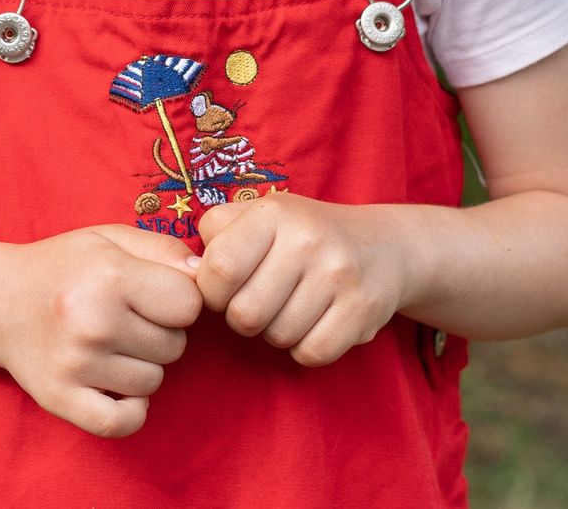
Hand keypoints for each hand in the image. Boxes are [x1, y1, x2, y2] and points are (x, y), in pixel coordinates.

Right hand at [0, 225, 203, 437]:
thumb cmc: (64, 267)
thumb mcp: (110, 238)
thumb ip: (164, 250)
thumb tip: (205, 276)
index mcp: (110, 276)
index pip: (189, 305)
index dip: (178, 299)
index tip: (155, 294)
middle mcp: (93, 321)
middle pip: (175, 346)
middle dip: (159, 332)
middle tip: (126, 318)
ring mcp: (76, 365)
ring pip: (153, 382)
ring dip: (142, 366)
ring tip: (112, 343)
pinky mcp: (61, 399)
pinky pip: (124, 423)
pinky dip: (131, 410)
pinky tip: (118, 387)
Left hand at [194, 194, 411, 366]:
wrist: (383, 247)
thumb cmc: (302, 236)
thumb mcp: (261, 215)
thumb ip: (217, 233)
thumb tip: (184, 273)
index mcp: (274, 213)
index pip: (218, 269)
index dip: (213, 291)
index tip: (227, 288)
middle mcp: (308, 239)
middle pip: (244, 314)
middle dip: (244, 318)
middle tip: (262, 300)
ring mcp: (339, 275)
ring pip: (276, 337)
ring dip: (276, 332)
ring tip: (291, 306)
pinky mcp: (362, 311)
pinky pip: (311, 353)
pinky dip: (306, 347)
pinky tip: (315, 322)